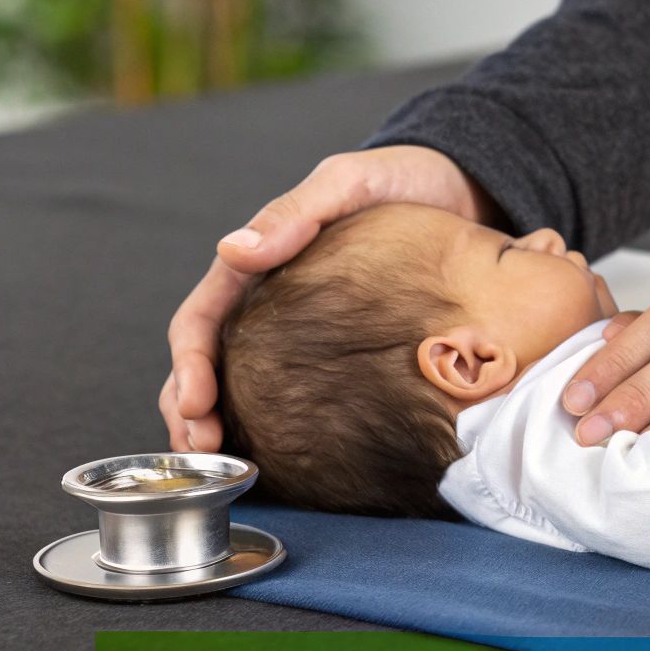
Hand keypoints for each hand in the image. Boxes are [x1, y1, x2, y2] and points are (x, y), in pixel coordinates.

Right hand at [160, 145, 497, 451]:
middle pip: (210, 365)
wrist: (459, 193)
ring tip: (228, 469)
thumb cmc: (398, 181)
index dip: (190, 365)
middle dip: (193, 412)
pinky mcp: (341, 348)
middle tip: (202, 453)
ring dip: (228, 426)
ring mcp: (301, 329)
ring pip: (245, 385)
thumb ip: (296, 212)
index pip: (201, 321)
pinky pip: (299, 390)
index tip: (195, 405)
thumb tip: (232, 250)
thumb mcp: (349, 183)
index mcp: (256, 264)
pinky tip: (286, 458)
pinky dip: (282, 426)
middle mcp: (268, 302)